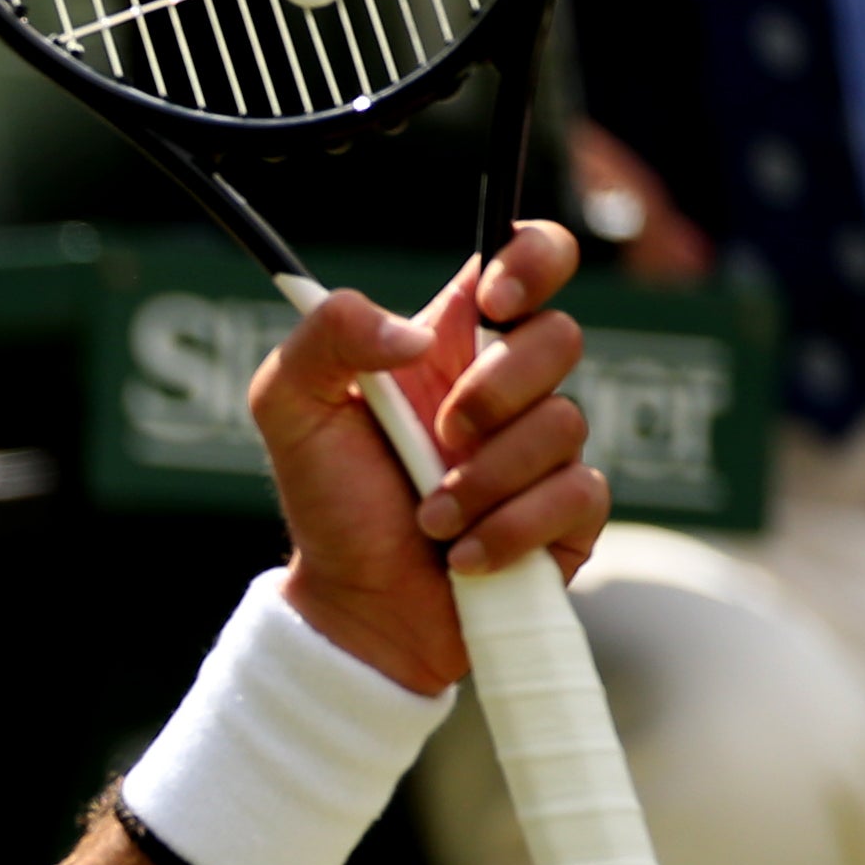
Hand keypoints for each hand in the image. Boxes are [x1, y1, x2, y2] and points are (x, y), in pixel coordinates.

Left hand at [249, 218, 609, 695]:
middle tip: (441, 434)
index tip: (495, 300)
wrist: (356, 606)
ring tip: (431, 516)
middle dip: (496, 389)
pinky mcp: (572, 511)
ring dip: (483, 479)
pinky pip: (576, 495)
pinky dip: (508, 530)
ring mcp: (547, 448)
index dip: (532, 258)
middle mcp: (509, 386)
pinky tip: (464, 556)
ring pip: (564, 423)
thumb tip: (411, 334)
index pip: (527, 257)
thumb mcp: (288, 407)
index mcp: (451, 343)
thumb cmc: (330, 501)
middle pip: (561, 335)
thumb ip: (325, 337)